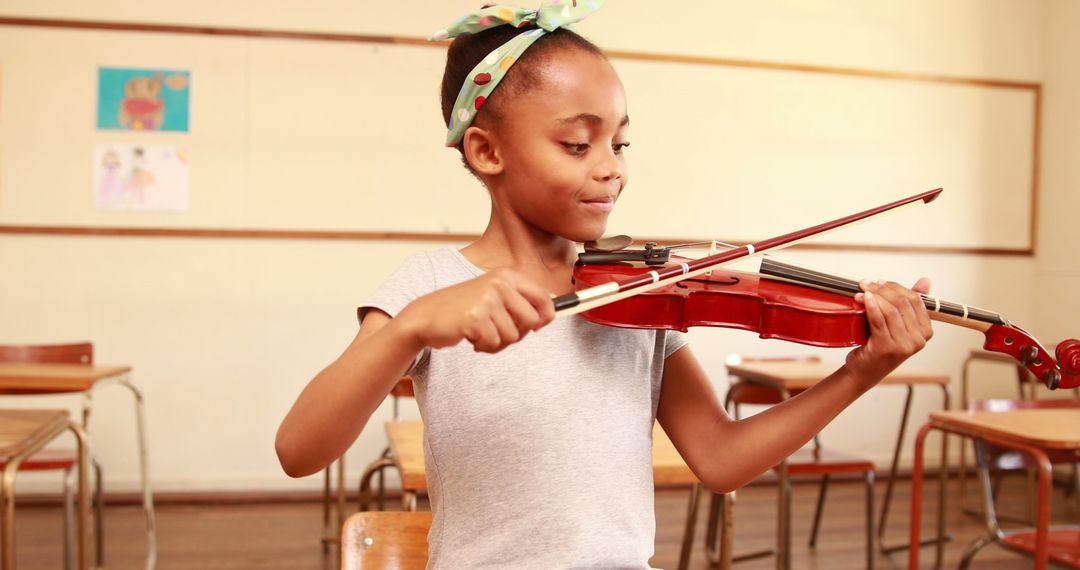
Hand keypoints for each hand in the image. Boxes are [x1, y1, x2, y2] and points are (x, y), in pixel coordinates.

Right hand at [395, 269, 555, 352]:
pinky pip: (494, 343)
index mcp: (506, 275)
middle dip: (518, 333)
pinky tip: (471, 337)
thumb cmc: (461, 309)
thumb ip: (519, 302)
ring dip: (497, 341)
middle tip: (499, 331)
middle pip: (532, 320)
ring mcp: (487, 299)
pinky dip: (484, 346)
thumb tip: (551, 315)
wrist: (425, 316)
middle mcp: (499, 283)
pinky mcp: (476, 318)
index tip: (538, 326)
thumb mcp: (492, 296)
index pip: (543, 297)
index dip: (546, 316)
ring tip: (480, 333)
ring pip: (513, 336)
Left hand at [845, 278, 932, 383]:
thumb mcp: (898, 325)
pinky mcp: (886, 348)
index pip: (915, 299)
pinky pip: (878, 320)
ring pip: (890, 310)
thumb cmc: (879, 347)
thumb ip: (910, 304)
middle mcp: (918, 340)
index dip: (896, 287)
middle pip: (902, 303)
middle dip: (883, 289)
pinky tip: (864, 299)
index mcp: (925, 332)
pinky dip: (870, 305)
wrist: (863, 372)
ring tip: (862, 291)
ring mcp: (904, 345)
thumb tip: (925, 281)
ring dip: (874, 295)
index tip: (880, 282)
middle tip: (867, 284)